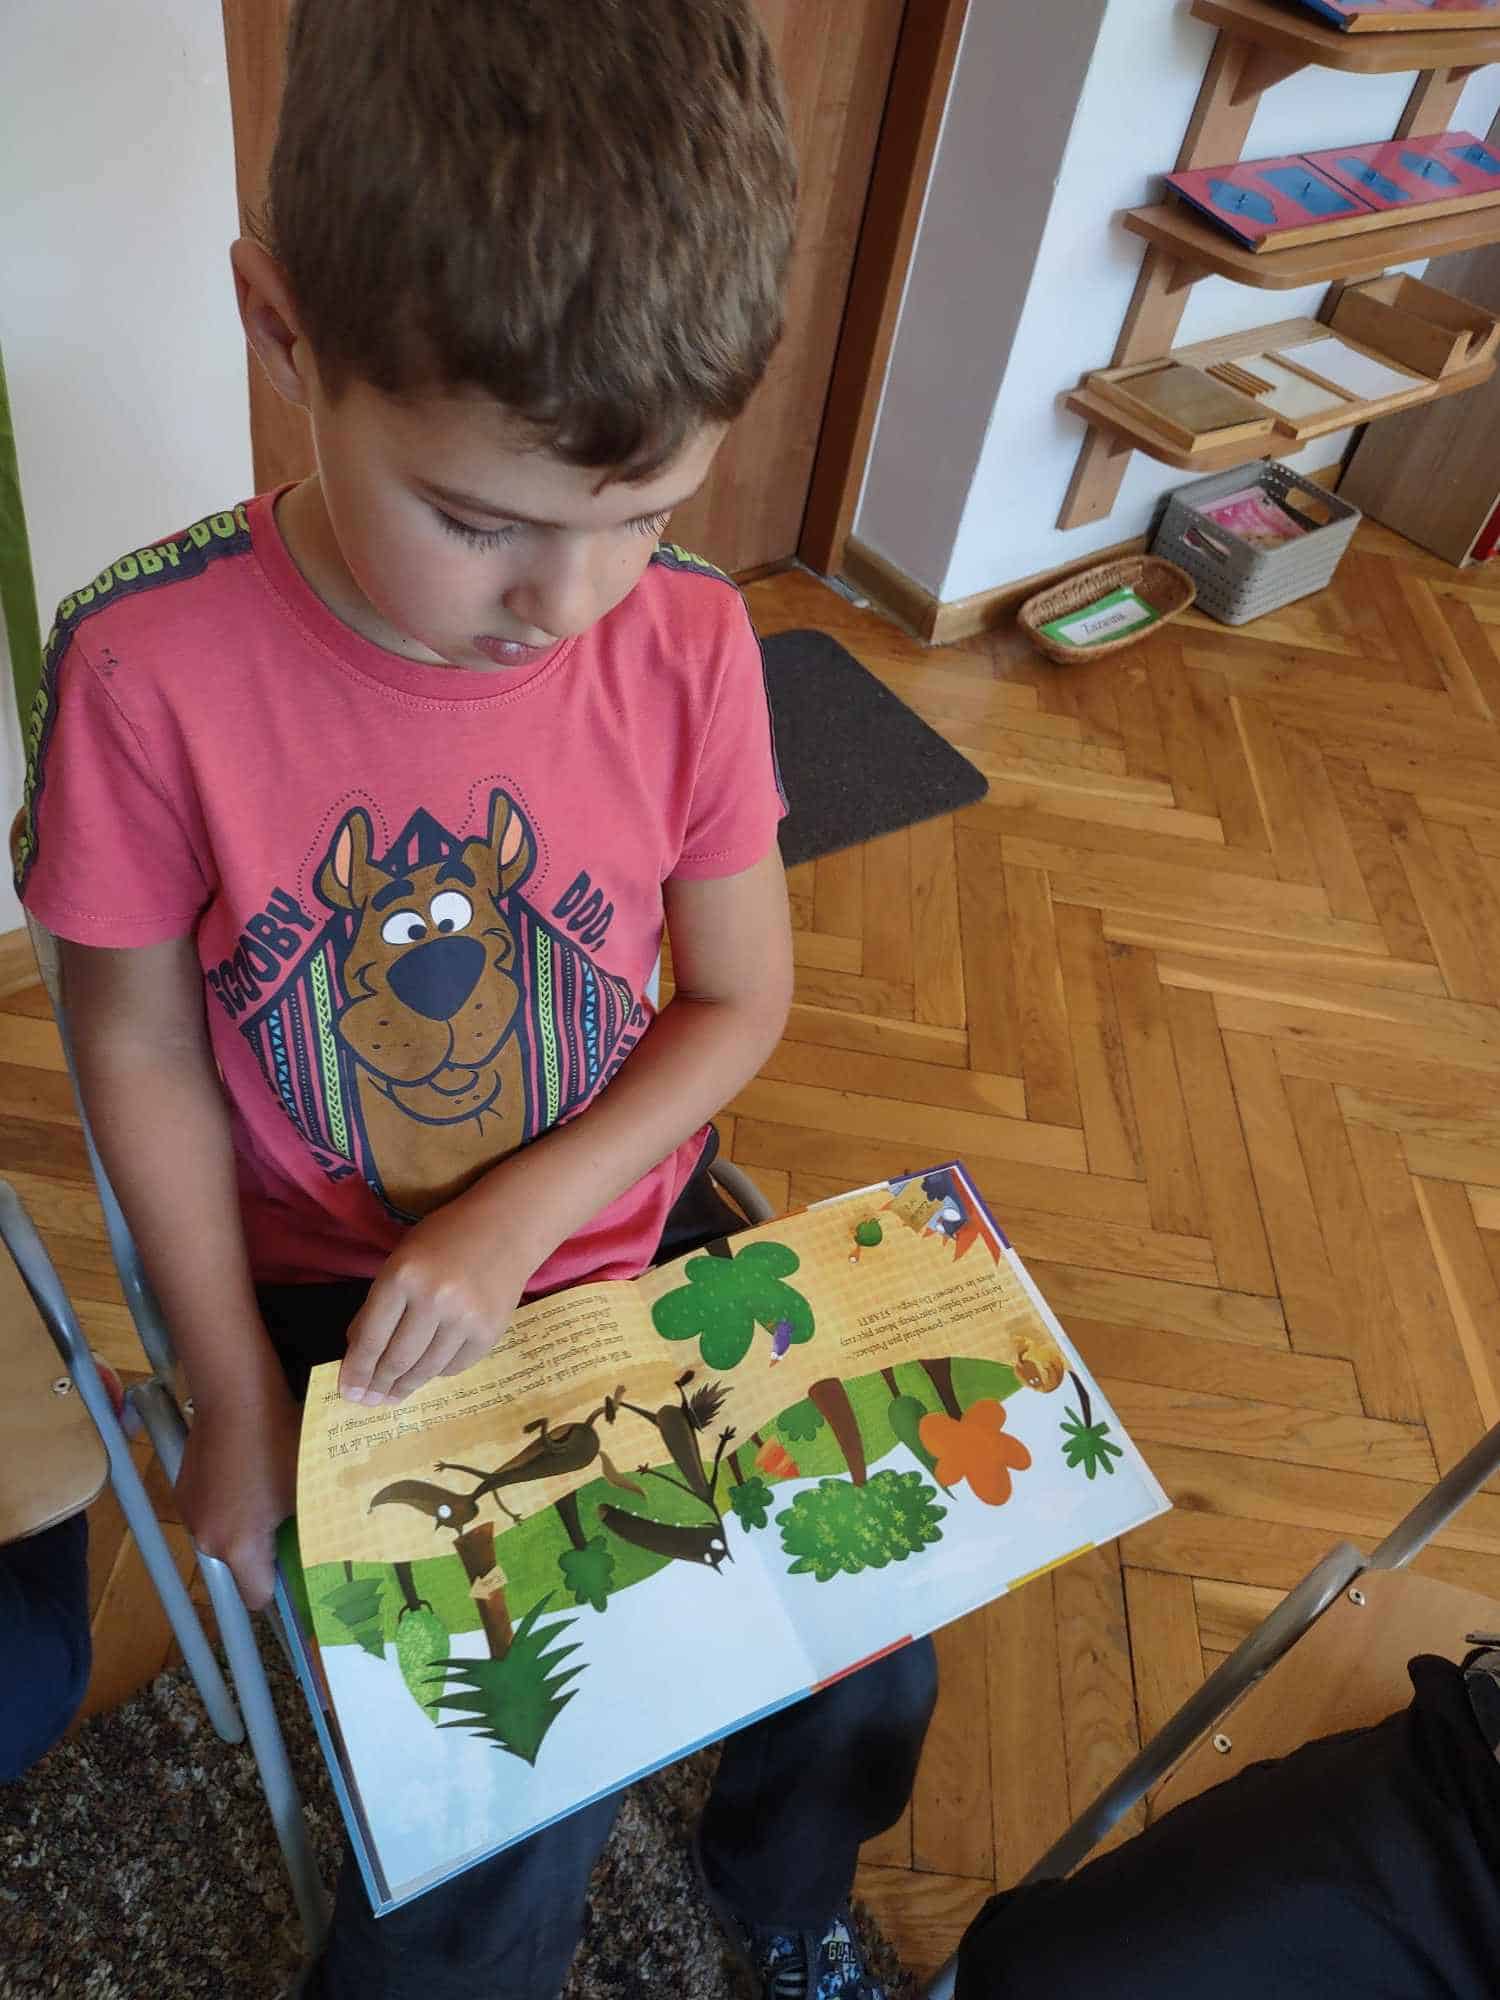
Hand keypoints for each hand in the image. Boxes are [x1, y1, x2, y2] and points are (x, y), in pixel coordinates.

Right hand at [176, 1394, 299, 1610]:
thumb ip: (308, 1530)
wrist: (236, 1398)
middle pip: (239, 1567)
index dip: (279, 1589)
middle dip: (263, 1552)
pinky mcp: (181, 1492)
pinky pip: (210, 1514)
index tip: (297, 1571)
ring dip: (243, 1527)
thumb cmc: (280, 1444)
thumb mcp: (305, 1490)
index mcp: (239, 1546)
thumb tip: (323, 1552)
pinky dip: (227, 1505)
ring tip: (266, 1489)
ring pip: (224, 1538)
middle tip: (288, 1520)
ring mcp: (190, 1515)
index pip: (256, 1597)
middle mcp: (207, 1539)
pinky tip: (245, 1473)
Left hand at [339, 1190, 531, 1406]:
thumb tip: (359, 1354)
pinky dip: (437, 1372)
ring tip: (394, 1395)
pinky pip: (455, 1366)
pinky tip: (428, 1371)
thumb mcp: (401, 1259)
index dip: (357, 1370)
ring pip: (426, 1368)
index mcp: (403, 1276)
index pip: (372, 1337)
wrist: (506, 1227)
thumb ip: (379, 1304)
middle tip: (370, 1401)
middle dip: (379, 1385)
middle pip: (397, 1359)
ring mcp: (465, 1318)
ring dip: (406, 1386)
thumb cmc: (445, 1238)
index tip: (348, 1393)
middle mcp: (434, 1298)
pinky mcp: (489, 1331)